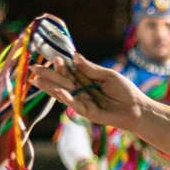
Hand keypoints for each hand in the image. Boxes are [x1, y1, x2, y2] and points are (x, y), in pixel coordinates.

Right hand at [29, 53, 145, 131]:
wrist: (137, 108)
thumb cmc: (125, 91)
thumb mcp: (108, 75)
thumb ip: (91, 68)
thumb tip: (75, 56)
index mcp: (86, 80)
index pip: (69, 72)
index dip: (60, 66)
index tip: (53, 57)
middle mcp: (82, 91)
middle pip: (61, 82)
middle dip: (47, 75)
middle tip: (32, 67)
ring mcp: (83, 102)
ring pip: (64, 94)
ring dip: (50, 87)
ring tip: (36, 80)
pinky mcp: (88, 113)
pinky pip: (75, 105)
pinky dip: (67, 98)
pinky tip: (58, 91)